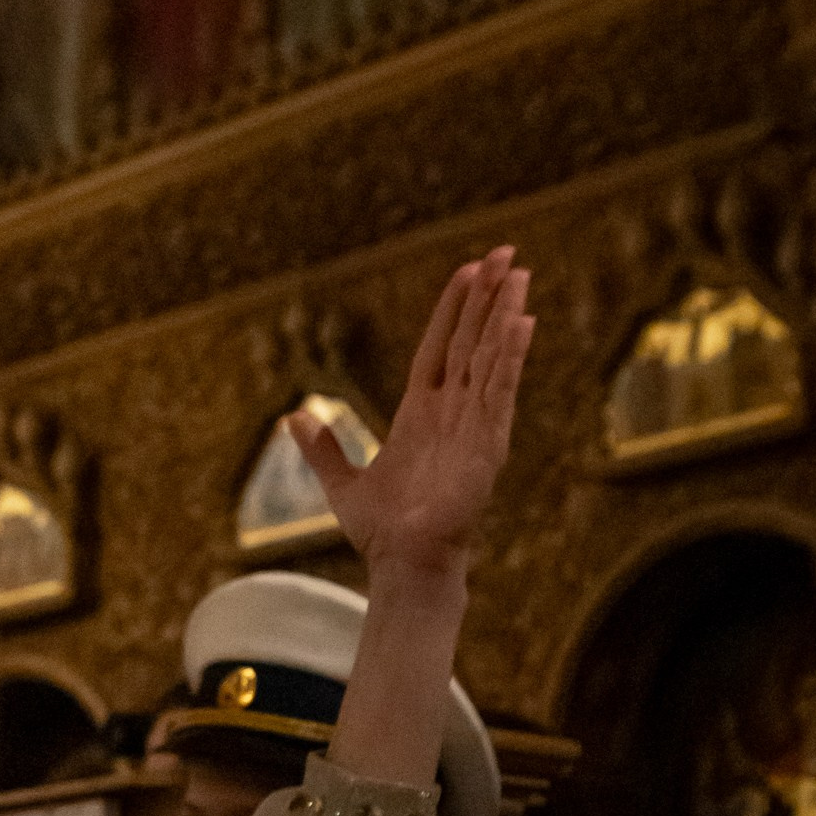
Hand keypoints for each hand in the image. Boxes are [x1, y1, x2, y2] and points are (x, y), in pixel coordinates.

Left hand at [295, 246, 533, 580]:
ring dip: (505, 316)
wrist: (401, 564)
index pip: (439, 347)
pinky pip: (501, 392)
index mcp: (420, 413)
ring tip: (519, 274)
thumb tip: (294, 417)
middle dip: (488, 297)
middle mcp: (452, 412)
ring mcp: (473, 425)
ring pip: (491, 358)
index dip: (452, 309)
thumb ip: (322, 448)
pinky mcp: (488, 444)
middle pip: (471, 341)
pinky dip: (511, 358)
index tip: (466, 271)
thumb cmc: (381, 531)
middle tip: (507, 252)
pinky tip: (522, 325)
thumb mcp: (341, 483)